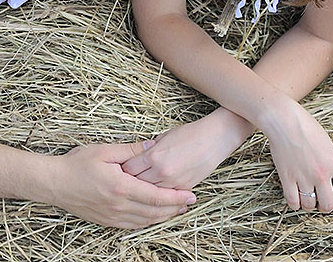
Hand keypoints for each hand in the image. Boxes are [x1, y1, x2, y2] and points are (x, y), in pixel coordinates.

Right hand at [49, 142, 196, 227]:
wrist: (54, 183)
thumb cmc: (77, 164)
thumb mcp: (104, 151)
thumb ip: (131, 150)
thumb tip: (152, 145)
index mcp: (121, 187)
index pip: (157, 196)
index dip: (176, 197)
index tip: (190, 194)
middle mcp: (120, 206)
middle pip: (155, 212)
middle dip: (174, 208)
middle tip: (189, 203)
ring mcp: (113, 216)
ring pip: (145, 221)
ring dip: (163, 217)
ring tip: (176, 210)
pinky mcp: (107, 221)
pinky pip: (133, 225)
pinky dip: (147, 222)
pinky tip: (153, 216)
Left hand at [120, 113, 246, 188]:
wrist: (214, 139)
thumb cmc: (189, 134)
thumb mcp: (163, 137)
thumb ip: (148, 151)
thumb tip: (135, 159)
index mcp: (154, 156)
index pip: (129, 169)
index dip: (122, 170)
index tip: (118, 171)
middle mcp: (162, 172)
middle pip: (137, 184)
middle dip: (129, 184)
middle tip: (123, 183)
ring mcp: (174, 183)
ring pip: (151, 195)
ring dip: (144, 193)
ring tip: (136, 192)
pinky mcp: (184, 189)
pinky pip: (167, 198)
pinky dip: (159, 198)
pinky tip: (153, 197)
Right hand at [262, 101, 332, 212]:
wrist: (285, 121)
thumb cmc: (306, 127)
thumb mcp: (327, 144)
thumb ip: (332, 162)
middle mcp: (321, 174)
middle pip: (328, 205)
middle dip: (326, 206)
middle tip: (323, 202)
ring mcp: (303, 177)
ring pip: (309, 205)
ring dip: (310, 205)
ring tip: (308, 199)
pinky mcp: (287, 178)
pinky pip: (292, 201)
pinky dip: (295, 203)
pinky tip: (296, 198)